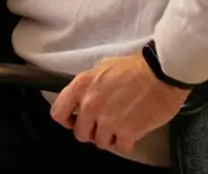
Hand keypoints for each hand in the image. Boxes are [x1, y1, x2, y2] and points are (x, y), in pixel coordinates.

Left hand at [50, 52, 187, 155]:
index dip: (65, 120)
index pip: (58, 112)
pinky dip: (126, 143)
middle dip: (90, 131)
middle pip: (80, 133)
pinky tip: (131, 132)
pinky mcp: (128, 132)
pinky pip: (120, 148)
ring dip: (109, 137)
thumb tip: (85, 96)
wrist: (159, 74)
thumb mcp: (102, 68)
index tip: (74, 121)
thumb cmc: (133, 68)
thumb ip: (89, 85)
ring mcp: (108, 120)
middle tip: (101, 126)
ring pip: (100, 143)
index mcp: (81, 85)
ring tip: (118, 126)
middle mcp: (91, 104)